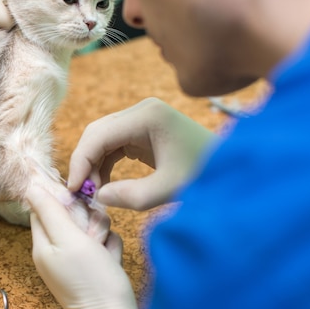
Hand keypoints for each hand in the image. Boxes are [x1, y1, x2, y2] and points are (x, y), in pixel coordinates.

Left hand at [26, 188, 141, 308]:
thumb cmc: (91, 280)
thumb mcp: (68, 239)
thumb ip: (50, 211)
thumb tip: (31, 186)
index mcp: (43, 244)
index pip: (44, 207)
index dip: (63, 200)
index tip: (79, 203)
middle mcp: (56, 250)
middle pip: (71, 215)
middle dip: (88, 220)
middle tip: (92, 236)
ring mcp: (76, 259)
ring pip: (91, 227)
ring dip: (102, 234)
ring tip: (102, 252)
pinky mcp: (94, 265)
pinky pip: (103, 243)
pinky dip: (110, 249)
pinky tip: (110, 261)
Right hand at [68, 97, 215, 209]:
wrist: (235, 169)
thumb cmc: (208, 174)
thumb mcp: (170, 188)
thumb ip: (132, 196)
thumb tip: (99, 197)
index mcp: (147, 116)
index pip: (99, 135)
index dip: (81, 162)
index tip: (74, 190)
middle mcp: (141, 111)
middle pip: (97, 133)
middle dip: (85, 163)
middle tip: (81, 194)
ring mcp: (141, 119)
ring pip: (102, 140)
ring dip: (93, 166)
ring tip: (94, 194)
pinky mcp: (143, 132)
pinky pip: (114, 146)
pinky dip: (105, 165)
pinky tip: (105, 186)